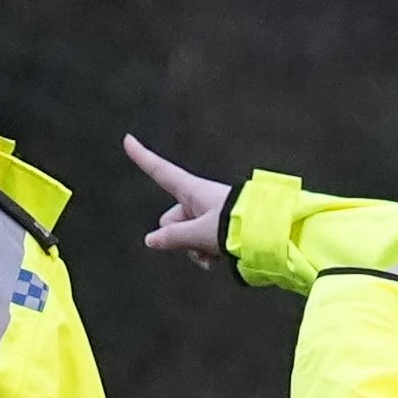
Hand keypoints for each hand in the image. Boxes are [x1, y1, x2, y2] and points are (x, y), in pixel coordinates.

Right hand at [120, 133, 234, 265]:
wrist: (269, 235)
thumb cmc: (236, 226)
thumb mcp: (199, 234)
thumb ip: (172, 237)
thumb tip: (152, 240)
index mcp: (192, 191)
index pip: (160, 171)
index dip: (142, 156)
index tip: (128, 139)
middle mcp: (199, 199)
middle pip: (171, 220)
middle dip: (179, 237)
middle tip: (199, 245)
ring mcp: (210, 215)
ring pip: (187, 236)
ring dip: (196, 250)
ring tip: (215, 253)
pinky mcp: (220, 229)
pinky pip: (202, 243)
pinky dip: (208, 254)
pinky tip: (220, 258)